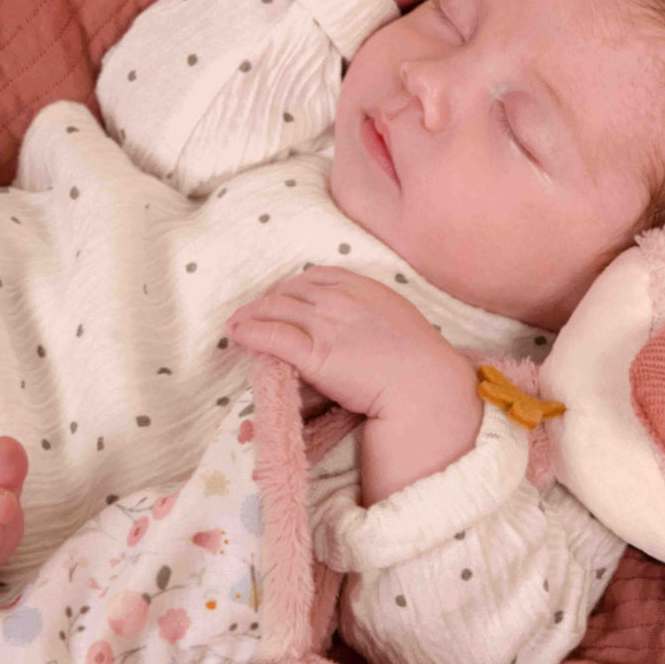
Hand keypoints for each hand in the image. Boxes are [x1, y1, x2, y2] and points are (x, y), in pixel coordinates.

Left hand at [225, 266, 470, 418]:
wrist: (427, 386)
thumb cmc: (421, 363)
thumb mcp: (399, 322)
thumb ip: (373, 317)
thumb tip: (356, 330)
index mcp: (364, 287)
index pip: (316, 277)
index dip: (292, 287)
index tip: (282, 297)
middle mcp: (341, 300)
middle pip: (290, 292)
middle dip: (266, 301)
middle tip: (251, 313)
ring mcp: (327, 325)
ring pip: (276, 310)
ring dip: (251, 316)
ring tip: (237, 325)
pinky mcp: (316, 354)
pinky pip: (273, 336)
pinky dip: (251, 333)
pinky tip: (239, 336)